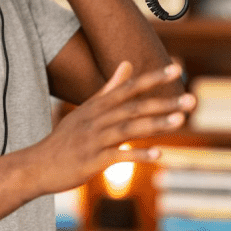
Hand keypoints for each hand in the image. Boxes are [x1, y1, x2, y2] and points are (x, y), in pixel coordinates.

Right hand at [27, 60, 196, 195]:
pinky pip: (118, 156)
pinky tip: (158, 155)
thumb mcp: (86, 110)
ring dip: (156, 125)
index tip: (177, 69)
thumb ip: (109, 88)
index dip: (153, 78)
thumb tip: (127, 64)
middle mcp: (97, 119)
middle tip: (191, 99)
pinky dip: (138, 154)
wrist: (38, 165)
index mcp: (97, 106)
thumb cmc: (66, 139)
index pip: (129, 87)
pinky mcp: (92, 160)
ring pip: (129, 128)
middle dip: (164, 102)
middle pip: (134, 107)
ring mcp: (94, 139)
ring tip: (181, 121)